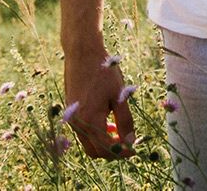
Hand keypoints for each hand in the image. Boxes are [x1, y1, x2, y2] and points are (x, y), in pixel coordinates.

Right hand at [60, 45, 136, 159]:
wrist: (82, 54)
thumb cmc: (104, 72)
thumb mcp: (119, 96)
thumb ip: (125, 120)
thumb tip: (130, 141)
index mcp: (90, 120)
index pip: (106, 148)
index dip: (121, 152)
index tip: (135, 151)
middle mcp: (77, 124)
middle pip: (94, 151)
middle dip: (112, 151)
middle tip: (129, 144)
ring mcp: (72, 120)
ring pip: (88, 142)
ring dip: (104, 142)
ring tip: (121, 131)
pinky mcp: (71, 113)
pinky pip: (83, 132)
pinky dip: (96, 133)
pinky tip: (109, 122)